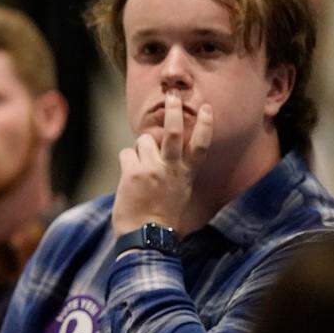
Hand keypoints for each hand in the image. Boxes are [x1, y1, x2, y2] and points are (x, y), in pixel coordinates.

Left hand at [113, 94, 212, 235]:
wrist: (147, 236)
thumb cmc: (161, 217)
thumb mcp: (178, 192)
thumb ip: (175, 171)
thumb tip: (162, 152)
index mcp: (186, 175)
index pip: (201, 146)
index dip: (205, 126)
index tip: (207, 108)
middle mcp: (171, 169)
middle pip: (174, 133)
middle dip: (173, 112)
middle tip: (171, 96)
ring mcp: (153, 169)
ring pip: (144, 141)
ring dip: (140, 149)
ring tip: (140, 169)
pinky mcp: (133, 172)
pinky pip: (126, 153)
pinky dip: (126, 160)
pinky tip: (128, 177)